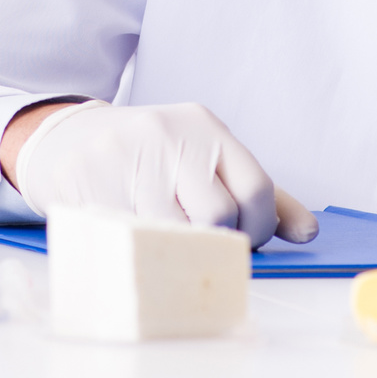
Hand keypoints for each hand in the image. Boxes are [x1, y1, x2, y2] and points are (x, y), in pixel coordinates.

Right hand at [9, 99, 319, 248]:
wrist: (69, 138)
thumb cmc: (151, 157)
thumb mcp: (206, 159)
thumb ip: (259, 193)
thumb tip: (307, 231)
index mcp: (205, 127)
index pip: (256, 190)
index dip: (259, 229)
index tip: (244, 238)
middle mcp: (169, 135)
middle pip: (219, 216)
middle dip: (217, 241)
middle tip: (202, 243)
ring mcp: (127, 157)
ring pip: (175, 233)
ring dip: (176, 250)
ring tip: (165, 239)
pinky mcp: (91, 182)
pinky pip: (132, 237)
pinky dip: (140, 249)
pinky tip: (135, 237)